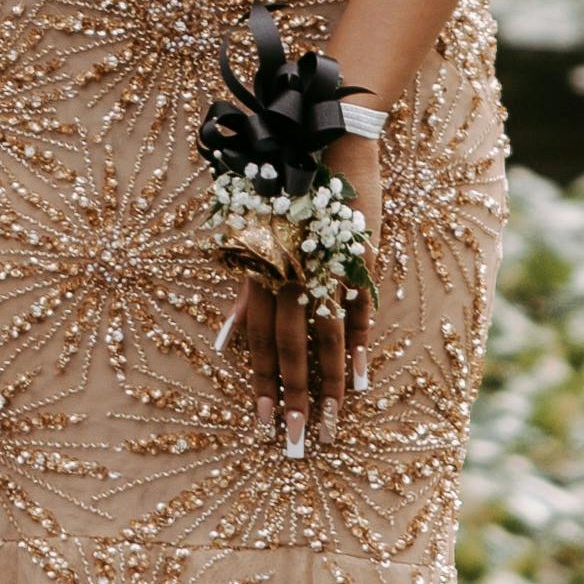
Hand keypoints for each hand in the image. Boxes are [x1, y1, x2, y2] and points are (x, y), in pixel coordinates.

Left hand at [215, 128, 384, 454]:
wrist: (323, 141)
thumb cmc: (282, 195)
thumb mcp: (250, 242)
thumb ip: (242, 294)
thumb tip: (223, 342)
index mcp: (258, 274)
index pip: (257, 344)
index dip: (259, 385)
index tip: (263, 423)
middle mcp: (285, 276)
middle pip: (288, 351)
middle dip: (292, 401)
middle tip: (298, 443)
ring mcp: (321, 270)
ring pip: (323, 341)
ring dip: (329, 388)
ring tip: (333, 426)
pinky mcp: (355, 259)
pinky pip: (355, 313)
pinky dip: (358, 348)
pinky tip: (360, 381)